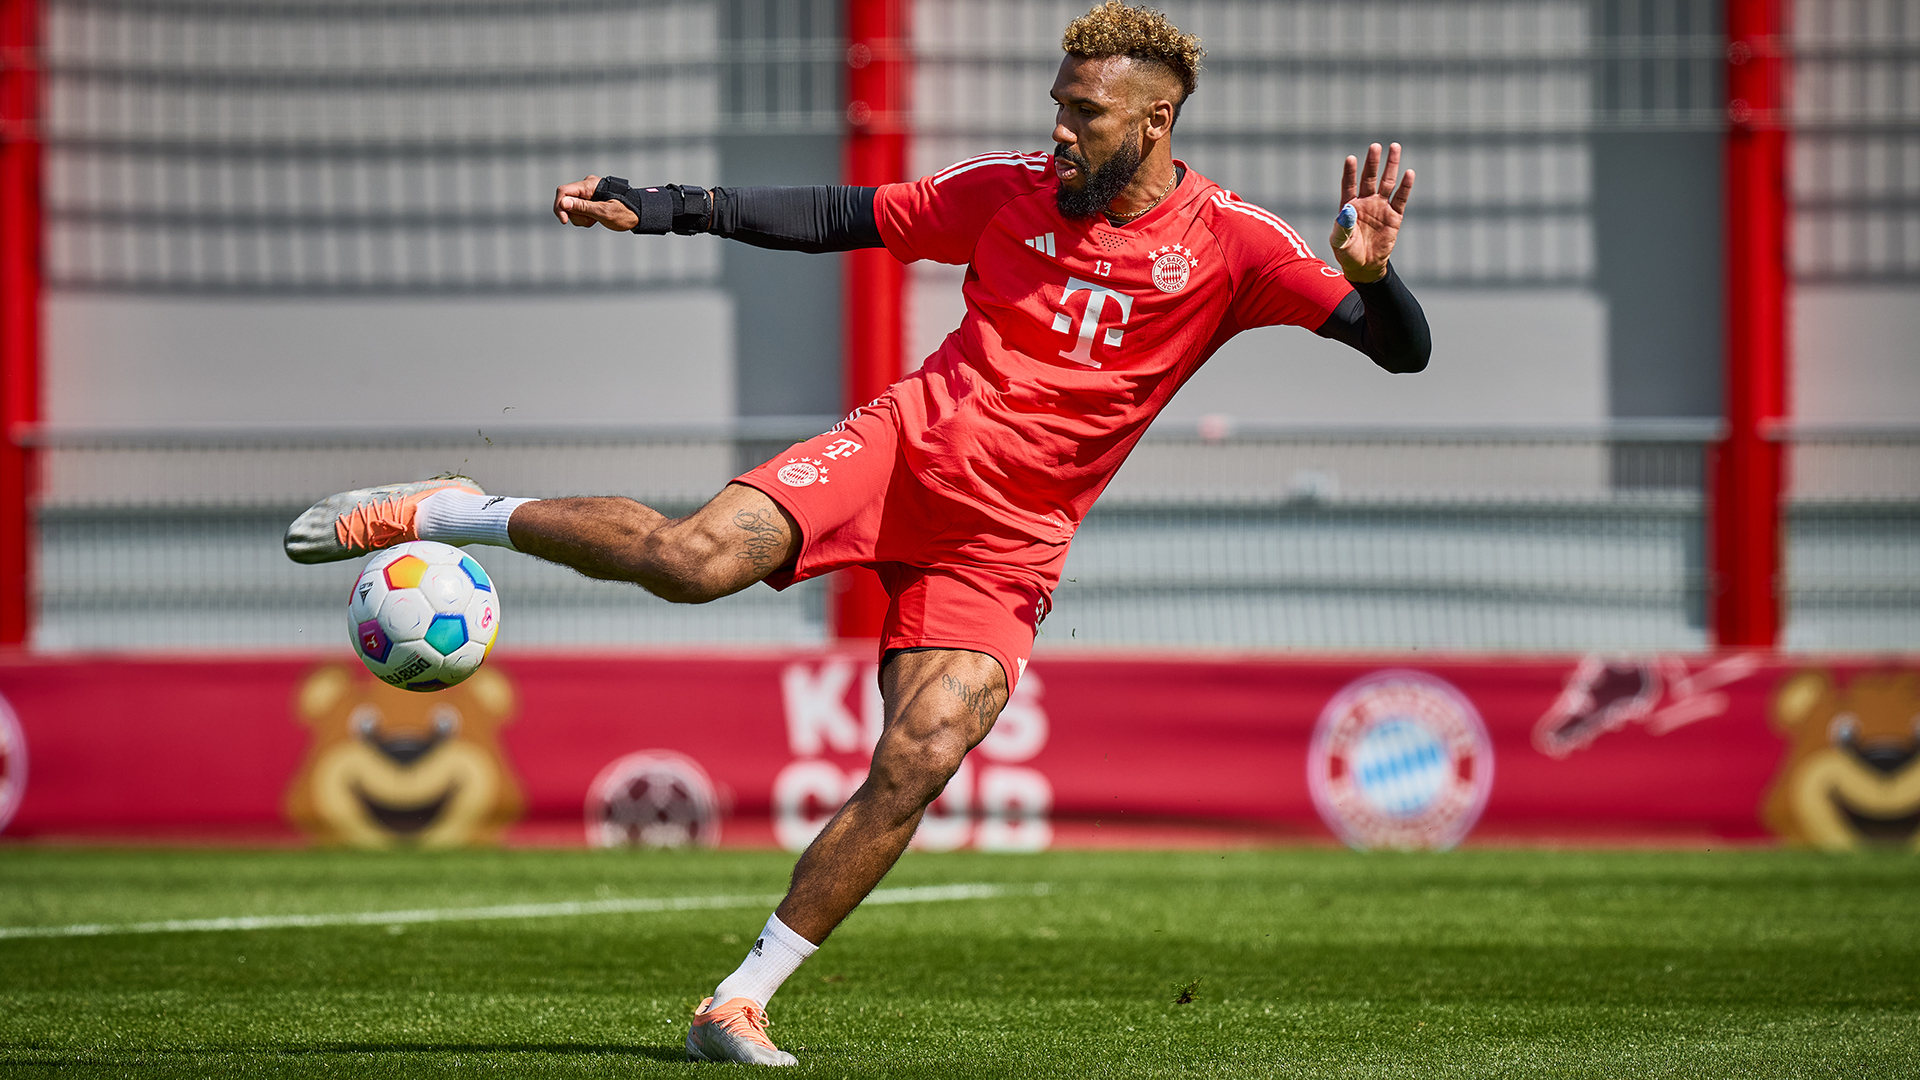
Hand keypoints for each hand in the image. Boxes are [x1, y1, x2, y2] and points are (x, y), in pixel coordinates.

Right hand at [553, 175, 637, 230]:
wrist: (639, 213)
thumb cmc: (626, 212)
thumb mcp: (604, 212)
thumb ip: (583, 207)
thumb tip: (563, 203)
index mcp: (589, 185)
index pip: (564, 191)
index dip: (559, 206)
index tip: (564, 220)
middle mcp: (587, 187)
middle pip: (566, 201)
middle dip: (574, 215)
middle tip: (590, 222)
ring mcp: (588, 194)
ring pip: (572, 208)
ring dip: (580, 218)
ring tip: (596, 220)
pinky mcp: (590, 201)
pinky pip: (579, 211)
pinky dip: (584, 219)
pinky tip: (596, 220)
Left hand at [1329, 143, 1413, 282]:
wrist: (1365, 267)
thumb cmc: (1348, 253)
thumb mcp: (1340, 242)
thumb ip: (1342, 227)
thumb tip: (1347, 211)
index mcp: (1349, 206)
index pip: (1349, 184)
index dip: (1350, 172)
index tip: (1351, 158)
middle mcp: (1365, 202)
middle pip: (1369, 178)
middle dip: (1372, 162)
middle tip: (1375, 146)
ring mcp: (1381, 207)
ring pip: (1387, 183)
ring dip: (1391, 166)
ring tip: (1395, 147)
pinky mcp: (1394, 216)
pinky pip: (1400, 199)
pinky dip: (1405, 186)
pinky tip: (1409, 173)